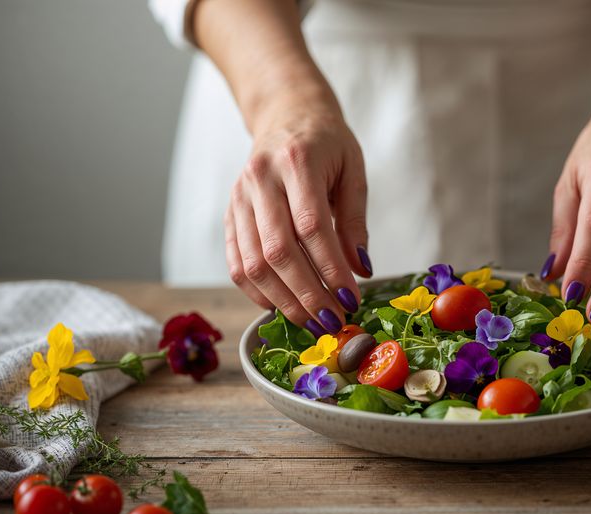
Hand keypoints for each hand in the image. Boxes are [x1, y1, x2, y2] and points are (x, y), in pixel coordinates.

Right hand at [224, 93, 370, 336]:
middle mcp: (260, 179)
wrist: (286, 115)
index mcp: (296, 162)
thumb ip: (354, 220)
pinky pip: (236, 261)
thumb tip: (361, 269)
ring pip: (253, 262)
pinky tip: (282, 307)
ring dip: (283, 300)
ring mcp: (238, 197)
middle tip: (332, 321)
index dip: (330, 268)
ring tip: (312, 321)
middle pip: (278, 250)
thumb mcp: (353, 171)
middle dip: (307, 293)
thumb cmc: (327, 144)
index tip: (351, 299)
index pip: (311, 226)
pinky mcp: (229, 214)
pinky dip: (258, 291)